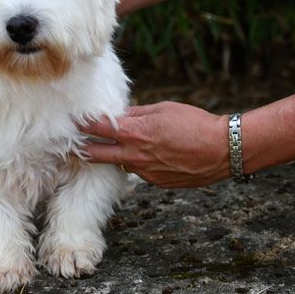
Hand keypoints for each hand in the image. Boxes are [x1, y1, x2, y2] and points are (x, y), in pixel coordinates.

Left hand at [81, 101, 230, 187]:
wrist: (223, 150)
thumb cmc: (195, 123)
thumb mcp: (164, 110)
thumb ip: (138, 114)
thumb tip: (121, 115)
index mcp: (135, 133)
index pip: (98, 128)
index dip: (83, 124)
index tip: (73, 120)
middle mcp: (135, 155)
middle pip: (96, 153)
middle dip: (82, 148)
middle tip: (72, 143)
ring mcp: (145, 172)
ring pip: (119, 163)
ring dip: (114, 156)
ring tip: (112, 147)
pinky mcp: (156, 183)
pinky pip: (139, 172)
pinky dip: (138, 163)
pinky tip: (149, 156)